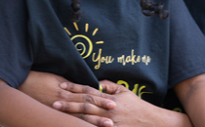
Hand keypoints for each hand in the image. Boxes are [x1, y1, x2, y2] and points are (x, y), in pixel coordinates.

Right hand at [18, 71, 115, 126]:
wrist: (19, 83)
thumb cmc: (39, 79)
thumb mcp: (56, 79)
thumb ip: (70, 86)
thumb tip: (84, 90)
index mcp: (67, 88)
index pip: (89, 94)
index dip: (101, 99)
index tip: (113, 104)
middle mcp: (64, 99)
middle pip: (86, 107)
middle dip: (99, 115)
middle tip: (112, 121)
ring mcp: (57, 109)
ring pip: (77, 117)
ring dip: (91, 123)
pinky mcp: (50, 114)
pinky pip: (65, 120)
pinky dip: (75, 125)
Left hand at [55, 80, 192, 126]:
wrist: (151, 122)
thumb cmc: (137, 106)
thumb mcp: (125, 91)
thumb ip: (110, 86)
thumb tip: (97, 82)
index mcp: (111, 97)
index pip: (90, 91)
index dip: (75, 88)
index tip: (62, 86)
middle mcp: (108, 109)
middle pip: (85, 104)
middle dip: (69, 101)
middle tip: (54, 100)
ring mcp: (109, 122)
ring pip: (86, 117)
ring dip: (71, 114)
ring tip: (58, 111)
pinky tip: (73, 125)